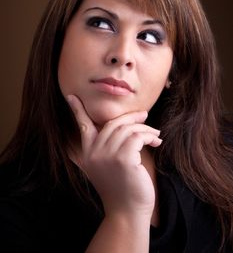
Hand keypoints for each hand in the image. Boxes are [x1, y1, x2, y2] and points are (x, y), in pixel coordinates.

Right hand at [67, 94, 161, 219]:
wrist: (127, 212)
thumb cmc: (122, 187)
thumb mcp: (108, 165)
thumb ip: (108, 146)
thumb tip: (123, 124)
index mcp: (87, 153)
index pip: (82, 125)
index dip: (77, 110)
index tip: (71, 96)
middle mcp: (93, 152)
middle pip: (112, 123)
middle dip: (130, 117)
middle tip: (144, 115)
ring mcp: (107, 155)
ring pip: (127, 128)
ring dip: (144, 129)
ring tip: (154, 134)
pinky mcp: (123, 158)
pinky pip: (138, 136)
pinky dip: (149, 136)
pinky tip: (156, 141)